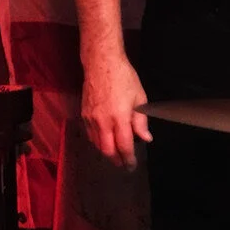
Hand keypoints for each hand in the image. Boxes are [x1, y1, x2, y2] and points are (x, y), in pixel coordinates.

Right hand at [80, 52, 150, 167]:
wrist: (101, 64)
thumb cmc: (124, 78)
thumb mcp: (139, 98)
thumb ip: (141, 121)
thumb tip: (145, 138)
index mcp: (119, 117)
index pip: (124, 145)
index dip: (128, 158)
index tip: (131, 165)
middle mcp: (102, 121)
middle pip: (107, 150)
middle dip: (116, 160)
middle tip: (123, 164)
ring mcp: (90, 118)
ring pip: (96, 144)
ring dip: (106, 152)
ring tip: (116, 155)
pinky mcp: (83, 114)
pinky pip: (90, 134)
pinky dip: (97, 141)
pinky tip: (105, 141)